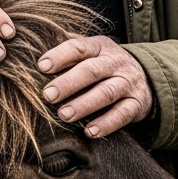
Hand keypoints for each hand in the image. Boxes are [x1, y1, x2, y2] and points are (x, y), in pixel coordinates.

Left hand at [38, 36, 153, 137]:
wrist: (144, 77)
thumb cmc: (103, 67)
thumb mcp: (90, 54)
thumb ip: (67, 58)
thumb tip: (33, 66)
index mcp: (99, 46)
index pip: (79, 47)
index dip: (60, 56)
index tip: (41, 66)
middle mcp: (115, 62)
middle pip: (92, 71)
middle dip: (68, 83)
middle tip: (48, 96)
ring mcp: (128, 82)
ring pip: (107, 93)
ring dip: (84, 105)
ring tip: (64, 115)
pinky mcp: (137, 103)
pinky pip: (122, 114)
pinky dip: (106, 124)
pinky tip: (90, 132)